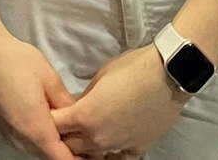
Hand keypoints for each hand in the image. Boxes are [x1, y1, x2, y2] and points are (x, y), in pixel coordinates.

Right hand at [0, 30, 80, 159]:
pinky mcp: (3, 128)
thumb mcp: (50, 79)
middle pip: (48, 156)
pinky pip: (25, 142)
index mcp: (35, 128)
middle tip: (86, 140)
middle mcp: (20, 138)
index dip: (78, 159)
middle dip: (67, 152)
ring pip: (36, 150)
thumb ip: (66, 104)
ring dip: (52, 146)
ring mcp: (9, 135)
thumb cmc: (17, 62)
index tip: (92, 153)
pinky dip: (39, 139)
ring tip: (70, 130)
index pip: (60, 158)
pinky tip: (48, 122)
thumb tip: (78, 118)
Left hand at [52, 45, 187, 159]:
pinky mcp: (136, 148)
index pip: (54, 125)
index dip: (51, 119)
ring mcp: (118, 146)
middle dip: (64, 136)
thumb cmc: (133, 68)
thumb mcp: (100, 76)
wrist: (168, 73)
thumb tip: (78, 106)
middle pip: (69, 146)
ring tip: (88, 136)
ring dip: (86, 148)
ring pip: (92, 156)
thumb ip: (85, 97)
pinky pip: (118, 159)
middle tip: (67, 126)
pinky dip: (111, 154)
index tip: (49, 114)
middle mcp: (97, 137)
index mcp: (84, 115)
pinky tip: (110, 147)